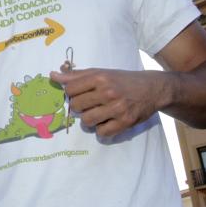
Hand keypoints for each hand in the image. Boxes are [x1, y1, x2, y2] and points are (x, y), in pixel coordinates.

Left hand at [50, 67, 168, 136]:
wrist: (152, 88)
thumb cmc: (122, 80)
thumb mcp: (100, 72)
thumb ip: (76, 76)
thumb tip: (53, 75)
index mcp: (99, 78)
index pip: (70, 89)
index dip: (71, 94)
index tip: (78, 94)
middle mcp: (108, 92)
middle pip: (76, 106)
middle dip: (79, 107)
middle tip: (89, 105)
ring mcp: (117, 108)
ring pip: (87, 122)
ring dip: (88, 120)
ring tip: (96, 114)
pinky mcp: (126, 122)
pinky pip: (102, 133)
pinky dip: (101, 130)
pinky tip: (106, 122)